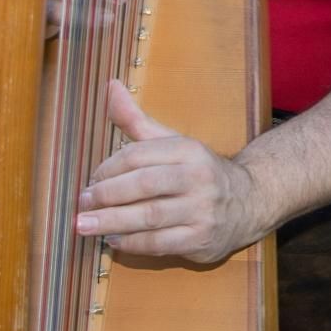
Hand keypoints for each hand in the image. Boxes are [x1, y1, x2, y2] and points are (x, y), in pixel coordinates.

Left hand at [76, 79, 264, 264]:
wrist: (248, 202)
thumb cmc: (197, 172)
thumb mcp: (171, 142)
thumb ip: (136, 120)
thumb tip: (110, 86)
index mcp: (188, 150)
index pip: (139, 154)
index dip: (108, 169)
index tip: (90, 181)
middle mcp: (198, 177)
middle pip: (143, 185)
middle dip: (106, 195)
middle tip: (82, 204)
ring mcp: (201, 209)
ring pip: (149, 216)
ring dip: (111, 221)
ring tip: (85, 226)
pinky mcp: (200, 239)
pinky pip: (159, 243)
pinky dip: (131, 243)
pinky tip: (113, 240)